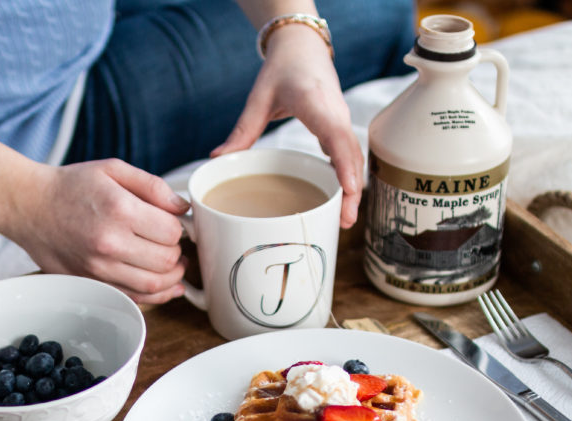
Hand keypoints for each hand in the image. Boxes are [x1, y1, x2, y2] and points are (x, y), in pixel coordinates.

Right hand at [0, 113, 188, 304]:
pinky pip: (133, 298)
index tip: (175, 226)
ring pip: (153, 285)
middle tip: (175, 246)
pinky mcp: (91, 282)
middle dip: (178, 253)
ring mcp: (98, 267)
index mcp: (120, 210)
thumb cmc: (71, 185)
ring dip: (172, 278)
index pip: (171, 232)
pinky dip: (155, 296)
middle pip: (166, 261)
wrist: (28, 205)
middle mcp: (110, 243)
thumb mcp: (114, 169)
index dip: (180, 229)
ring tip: (174, 267)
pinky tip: (165, 286)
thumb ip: (153, 186)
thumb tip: (183, 208)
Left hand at [211, 23, 362, 227]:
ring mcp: (342, 121)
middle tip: (344, 221)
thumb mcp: (258, 99)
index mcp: (316, 104)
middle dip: (352, 189)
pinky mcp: (340, 128)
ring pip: (354, 158)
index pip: (337, 137)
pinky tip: (340, 202)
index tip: (350, 190)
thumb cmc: (282, 69)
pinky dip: (348, 177)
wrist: (302, 47)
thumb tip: (217, 158)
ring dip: (352, 188)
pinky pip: (348, 155)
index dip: (345, 165)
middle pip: (351, 156)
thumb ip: (242, 131)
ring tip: (344, 220)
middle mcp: (336, 114)